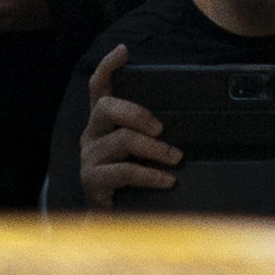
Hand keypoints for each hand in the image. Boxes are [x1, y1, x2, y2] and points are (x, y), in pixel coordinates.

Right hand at [77, 47, 177, 198]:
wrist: (113, 224)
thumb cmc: (131, 181)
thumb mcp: (140, 152)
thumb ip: (151, 134)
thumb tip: (184, 123)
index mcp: (102, 123)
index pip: (98, 87)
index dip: (108, 66)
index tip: (124, 50)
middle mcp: (90, 136)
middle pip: (106, 107)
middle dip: (138, 112)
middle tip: (162, 128)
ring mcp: (89, 158)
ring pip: (121, 140)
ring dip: (154, 149)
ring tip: (177, 158)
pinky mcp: (92, 181)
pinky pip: (124, 171)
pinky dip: (151, 175)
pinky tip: (168, 180)